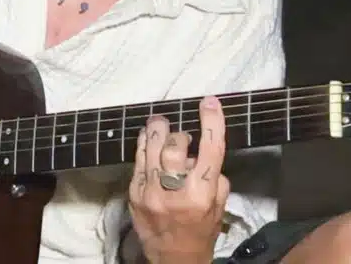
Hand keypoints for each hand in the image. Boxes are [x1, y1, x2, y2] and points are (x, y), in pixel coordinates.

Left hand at [128, 95, 230, 263]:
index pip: (210, 151)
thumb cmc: (199, 234)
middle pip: (174, 146)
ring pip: (151, 146)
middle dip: (178, 134)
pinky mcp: (134, 192)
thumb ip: (215, 180)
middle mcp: (175, 192)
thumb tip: (203, 152)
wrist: (173, 261)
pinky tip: (147, 140)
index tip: (210, 102)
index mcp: (202, 196)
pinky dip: (144, 144)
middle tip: (181, 135)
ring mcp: (150, 191)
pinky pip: (137, 158)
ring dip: (157, 130)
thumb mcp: (217, 210)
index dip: (211, 123)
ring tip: (160, 124)